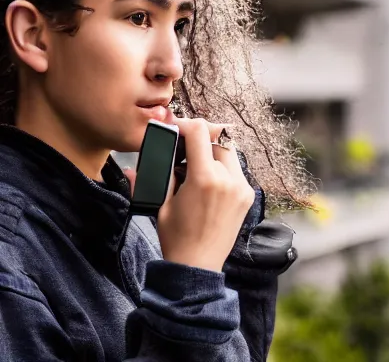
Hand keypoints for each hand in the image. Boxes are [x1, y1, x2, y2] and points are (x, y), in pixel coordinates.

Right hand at [154, 117, 253, 272]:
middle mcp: (228, 179)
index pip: (200, 132)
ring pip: (229, 152)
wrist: (198, 266)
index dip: (186, 124)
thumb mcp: (160, 203)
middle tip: (185, 149)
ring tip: (196, 168)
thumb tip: (138, 161)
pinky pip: (236, 169)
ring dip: (213, 153)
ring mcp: (242, 188)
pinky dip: (223, 168)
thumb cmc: (177, 238)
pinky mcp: (248, 195)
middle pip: (218, 138)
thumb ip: (154, 175)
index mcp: (205, 179)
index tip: (177, 129)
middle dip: (201, 139)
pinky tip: (209, 181)